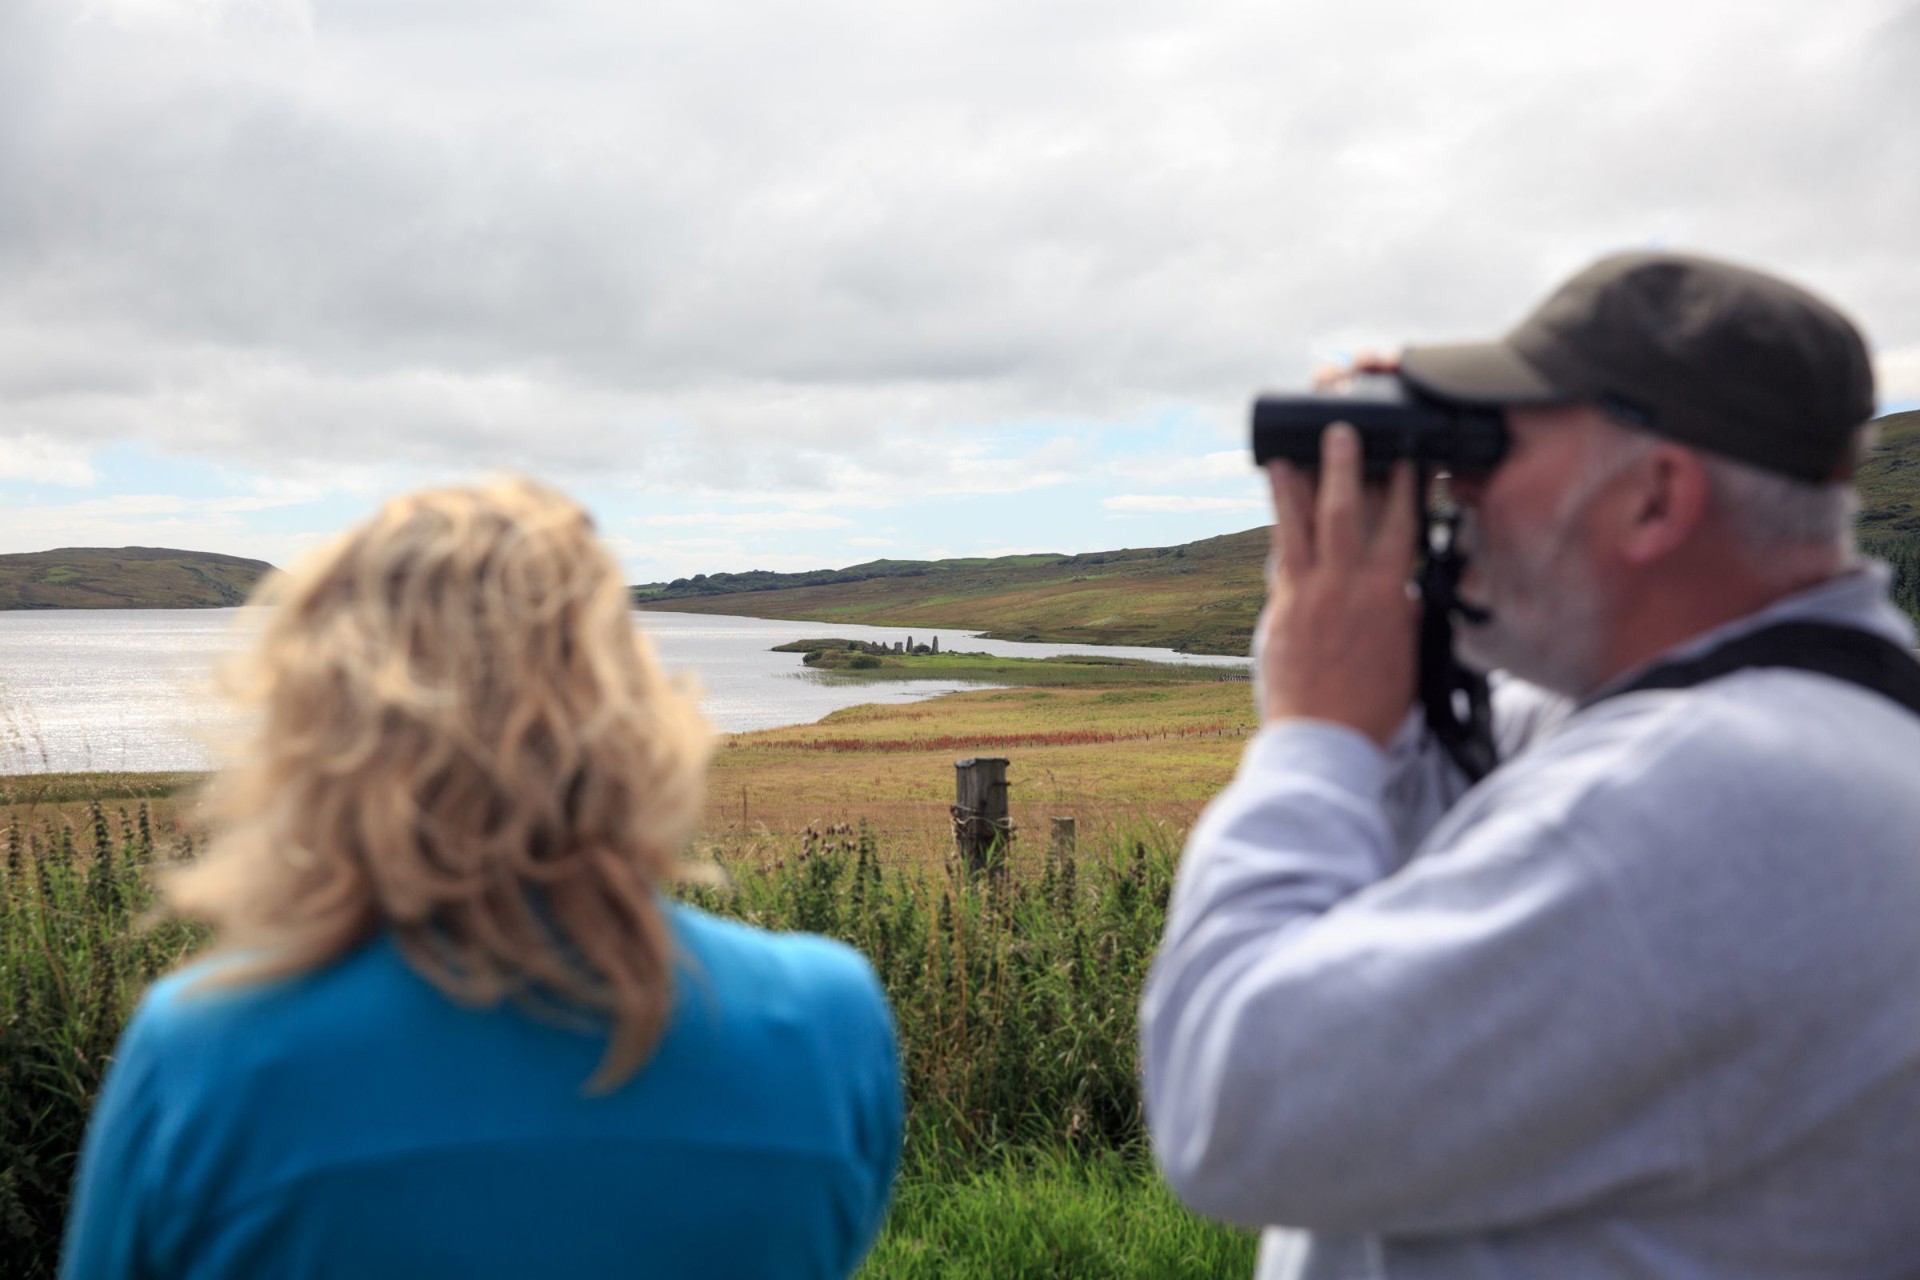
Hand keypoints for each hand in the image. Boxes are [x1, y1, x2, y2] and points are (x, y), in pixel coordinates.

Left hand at [1259, 423, 1418, 745]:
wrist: (1328, 740)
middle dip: (1349, 467)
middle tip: (1345, 428)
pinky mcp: (1282, 607)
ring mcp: (1312, 594)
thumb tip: (1405, 594)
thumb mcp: (1408, 657)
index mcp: (1392, 598)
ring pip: (1305, 525)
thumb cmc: (1372, 708)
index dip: (1407, 489)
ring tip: (1293, 448)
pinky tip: (1271, 503)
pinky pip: (1279, 551)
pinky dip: (1277, 521)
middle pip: (1352, 513)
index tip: (1409, 457)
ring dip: (1300, 482)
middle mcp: (1351, 587)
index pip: (1404, 529)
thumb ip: (1404, 616)